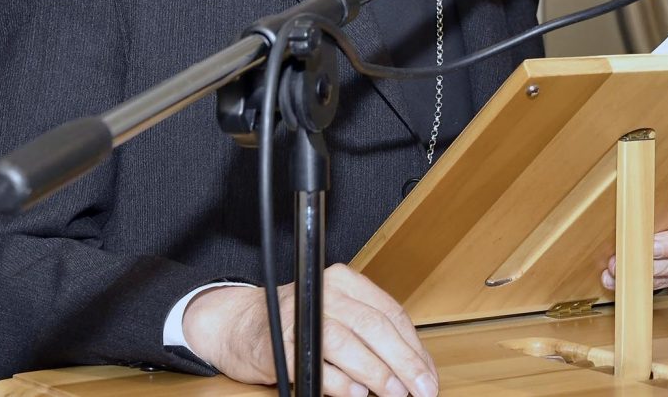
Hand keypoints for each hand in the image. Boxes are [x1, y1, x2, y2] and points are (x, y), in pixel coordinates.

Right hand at [182, 263, 439, 396]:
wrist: (239, 325)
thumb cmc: (295, 323)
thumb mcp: (337, 318)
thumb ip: (370, 336)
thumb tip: (412, 369)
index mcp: (344, 281)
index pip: (390, 312)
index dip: (413, 347)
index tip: (428, 375)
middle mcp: (325, 290)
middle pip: (374, 325)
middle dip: (404, 362)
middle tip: (422, 389)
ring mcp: (301, 313)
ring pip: (348, 341)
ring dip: (377, 372)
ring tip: (395, 393)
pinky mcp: (281, 340)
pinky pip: (316, 361)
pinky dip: (339, 380)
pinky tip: (357, 393)